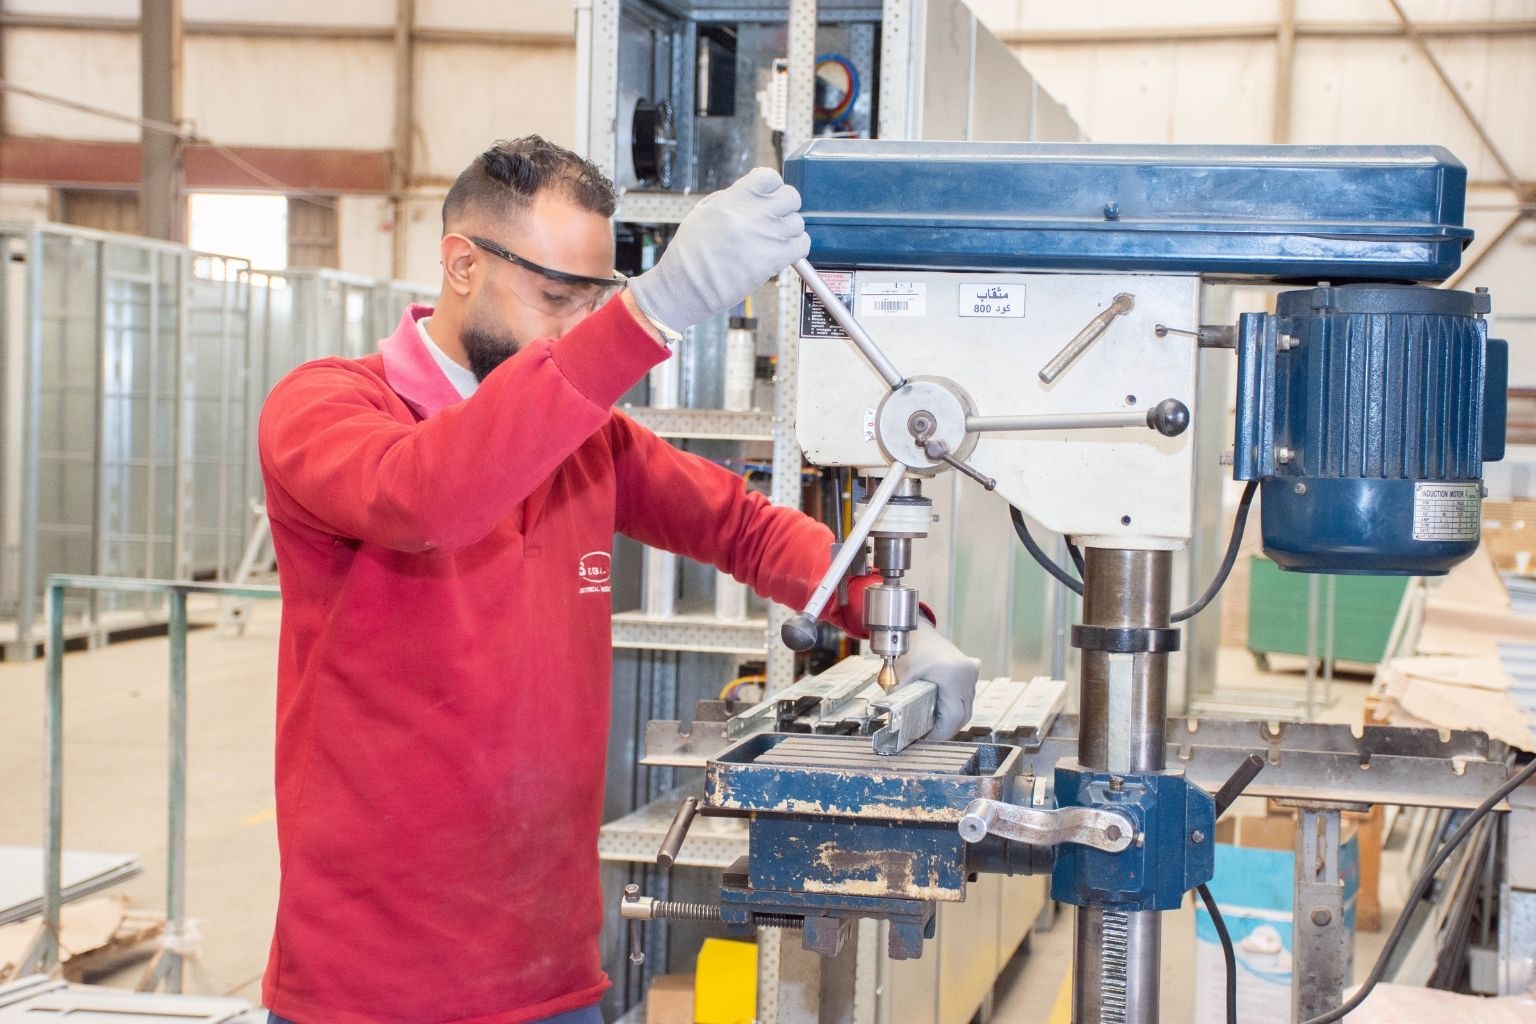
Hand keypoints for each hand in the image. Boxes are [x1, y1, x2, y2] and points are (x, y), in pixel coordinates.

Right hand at [627, 167, 809, 334]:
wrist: (687, 286)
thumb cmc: (690, 252)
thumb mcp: (703, 211)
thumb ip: (732, 198)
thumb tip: (753, 196)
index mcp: (735, 197)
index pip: (770, 176)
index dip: (771, 185)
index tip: (767, 195)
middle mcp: (754, 213)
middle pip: (791, 196)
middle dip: (785, 205)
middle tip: (775, 217)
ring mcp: (768, 236)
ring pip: (798, 222)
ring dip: (789, 229)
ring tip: (774, 238)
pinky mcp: (775, 260)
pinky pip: (802, 245)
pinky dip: (797, 247)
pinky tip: (783, 252)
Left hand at [895, 620, 979, 739]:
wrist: (916, 629)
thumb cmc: (908, 649)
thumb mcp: (901, 677)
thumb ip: (897, 701)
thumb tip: (891, 725)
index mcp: (953, 677)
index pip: (953, 717)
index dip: (940, 732)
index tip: (925, 737)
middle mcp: (968, 675)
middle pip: (963, 715)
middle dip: (945, 728)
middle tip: (926, 733)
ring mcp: (972, 673)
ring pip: (967, 707)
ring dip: (951, 718)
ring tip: (931, 722)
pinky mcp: (971, 671)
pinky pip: (967, 696)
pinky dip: (956, 705)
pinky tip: (939, 708)